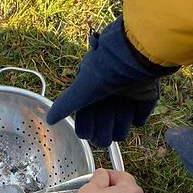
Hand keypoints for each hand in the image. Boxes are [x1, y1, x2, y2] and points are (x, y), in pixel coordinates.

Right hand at [46, 16, 174, 147]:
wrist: (132, 57)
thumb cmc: (102, 71)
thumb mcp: (80, 90)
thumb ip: (65, 105)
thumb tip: (49, 119)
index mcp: (89, 98)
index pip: (85, 129)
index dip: (88, 128)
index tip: (92, 120)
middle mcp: (105, 101)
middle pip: (103, 135)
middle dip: (105, 126)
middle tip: (108, 111)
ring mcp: (125, 102)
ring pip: (120, 132)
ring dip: (121, 119)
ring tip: (123, 103)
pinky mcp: (143, 101)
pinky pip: (138, 121)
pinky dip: (137, 113)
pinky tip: (135, 100)